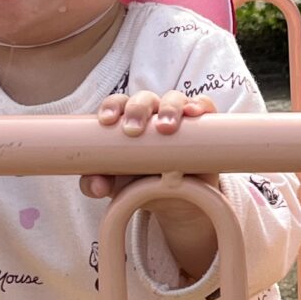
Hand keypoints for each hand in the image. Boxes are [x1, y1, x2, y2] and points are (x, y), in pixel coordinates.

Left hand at [79, 89, 218, 198]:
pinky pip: (204, 105)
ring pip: (174, 98)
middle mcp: (154, 113)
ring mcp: (180, 117)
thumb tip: (96, 185)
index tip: (107, 121)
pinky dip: (200, 104)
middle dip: (138, 109)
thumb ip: (96, 184)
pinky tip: (195, 113)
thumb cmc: (141, 183)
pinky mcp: (204, 125)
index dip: (112, 106)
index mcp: (129, 120)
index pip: (118, 103)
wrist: (176, 201)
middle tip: (133, 131)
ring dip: (169, 108)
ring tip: (166, 128)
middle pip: (145, 99)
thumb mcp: (115, 186)